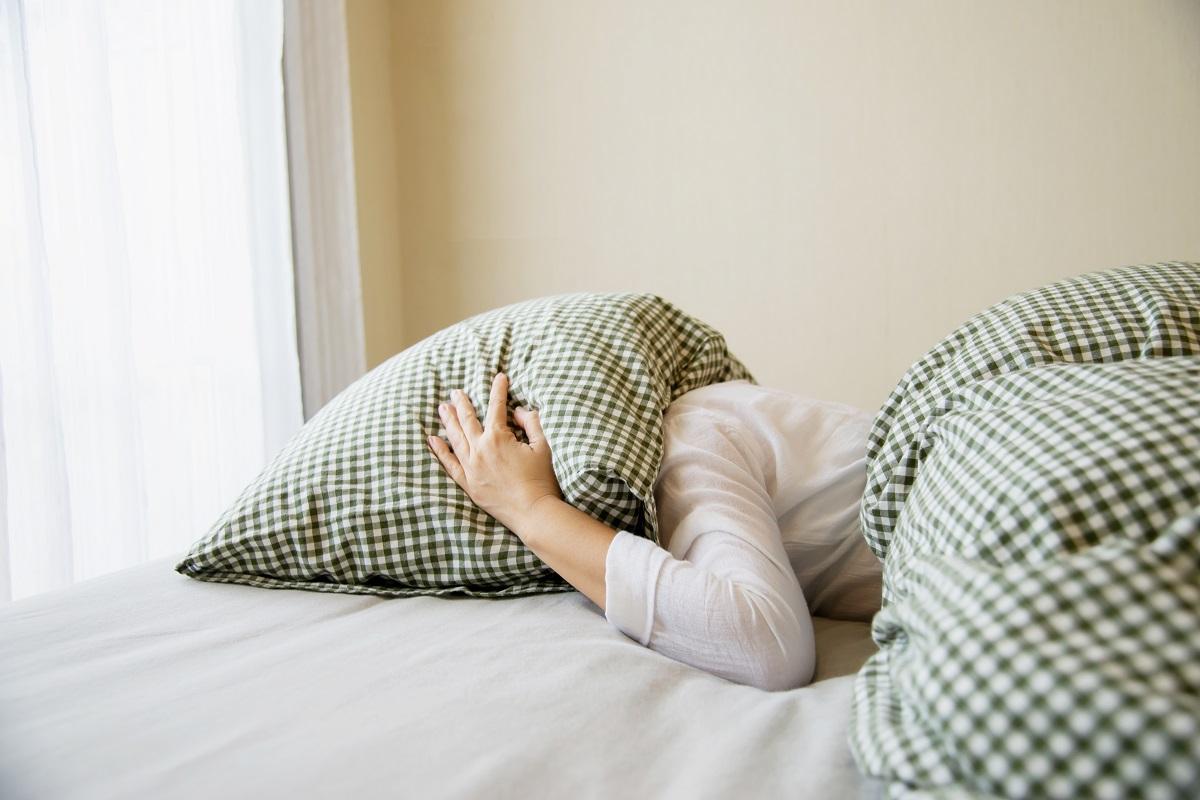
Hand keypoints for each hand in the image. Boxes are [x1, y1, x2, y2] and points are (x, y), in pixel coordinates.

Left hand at [427, 372, 562, 534]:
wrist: (533, 512)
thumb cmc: (541, 479)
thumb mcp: (543, 446)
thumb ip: (532, 423)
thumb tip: (519, 411)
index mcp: (499, 437)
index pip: (496, 407)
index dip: (498, 390)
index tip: (499, 377)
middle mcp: (480, 449)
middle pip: (467, 420)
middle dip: (462, 403)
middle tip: (456, 392)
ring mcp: (471, 467)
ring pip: (455, 438)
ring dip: (448, 420)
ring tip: (443, 408)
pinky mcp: (468, 483)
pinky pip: (449, 464)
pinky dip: (440, 450)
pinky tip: (433, 440)